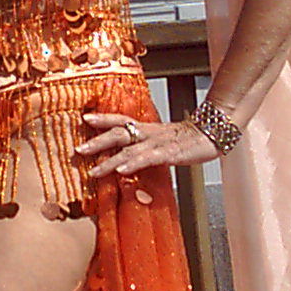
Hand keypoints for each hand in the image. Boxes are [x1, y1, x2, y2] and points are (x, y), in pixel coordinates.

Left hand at [77, 112, 218, 177]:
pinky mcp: (169, 153)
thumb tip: (128, 157)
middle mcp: (149, 133)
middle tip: (78, 150)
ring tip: (94, 171)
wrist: (213, 134)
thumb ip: (146, 146)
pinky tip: (122, 171)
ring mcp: (158, 143)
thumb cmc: (187, 139)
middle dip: (97, 141)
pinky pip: (148, 158)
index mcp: (147, 128)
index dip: (103, 119)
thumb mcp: (163, 140)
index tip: (85, 119)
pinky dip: (133, 163)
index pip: (121, 120)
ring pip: (129, 149)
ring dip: (109, 160)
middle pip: (119, 133)